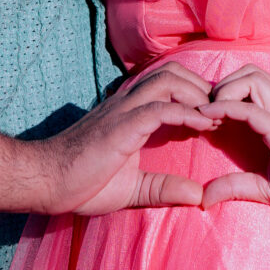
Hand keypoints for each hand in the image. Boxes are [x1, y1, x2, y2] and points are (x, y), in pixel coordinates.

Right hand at [39, 62, 221, 215]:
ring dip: (198, 94)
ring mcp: (123, 110)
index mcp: (130, 112)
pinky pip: (161, 108)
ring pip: (169, 81)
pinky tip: (205, 125)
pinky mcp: (122, 125)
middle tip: (222, 110)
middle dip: (202, 86)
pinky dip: (187, 113)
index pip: (168, 84)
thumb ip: (163, 188)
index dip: (196, 93)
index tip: (218, 114)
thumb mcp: (132, 188)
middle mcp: (127, 102)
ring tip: (217, 115)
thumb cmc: (82, 183)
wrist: (46, 181)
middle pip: (173, 72)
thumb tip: (199, 196)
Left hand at [199, 66, 269, 223]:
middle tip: (209, 115)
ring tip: (211, 118)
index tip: (210, 119)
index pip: (253, 81)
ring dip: (224, 93)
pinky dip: (225, 108)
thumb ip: (237, 186)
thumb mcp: (267, 188)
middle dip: (224, 86)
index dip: (227, 93)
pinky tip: (210, 119)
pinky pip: (251, 109)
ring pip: (251, 79)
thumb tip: (205, 197)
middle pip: (250, 71)